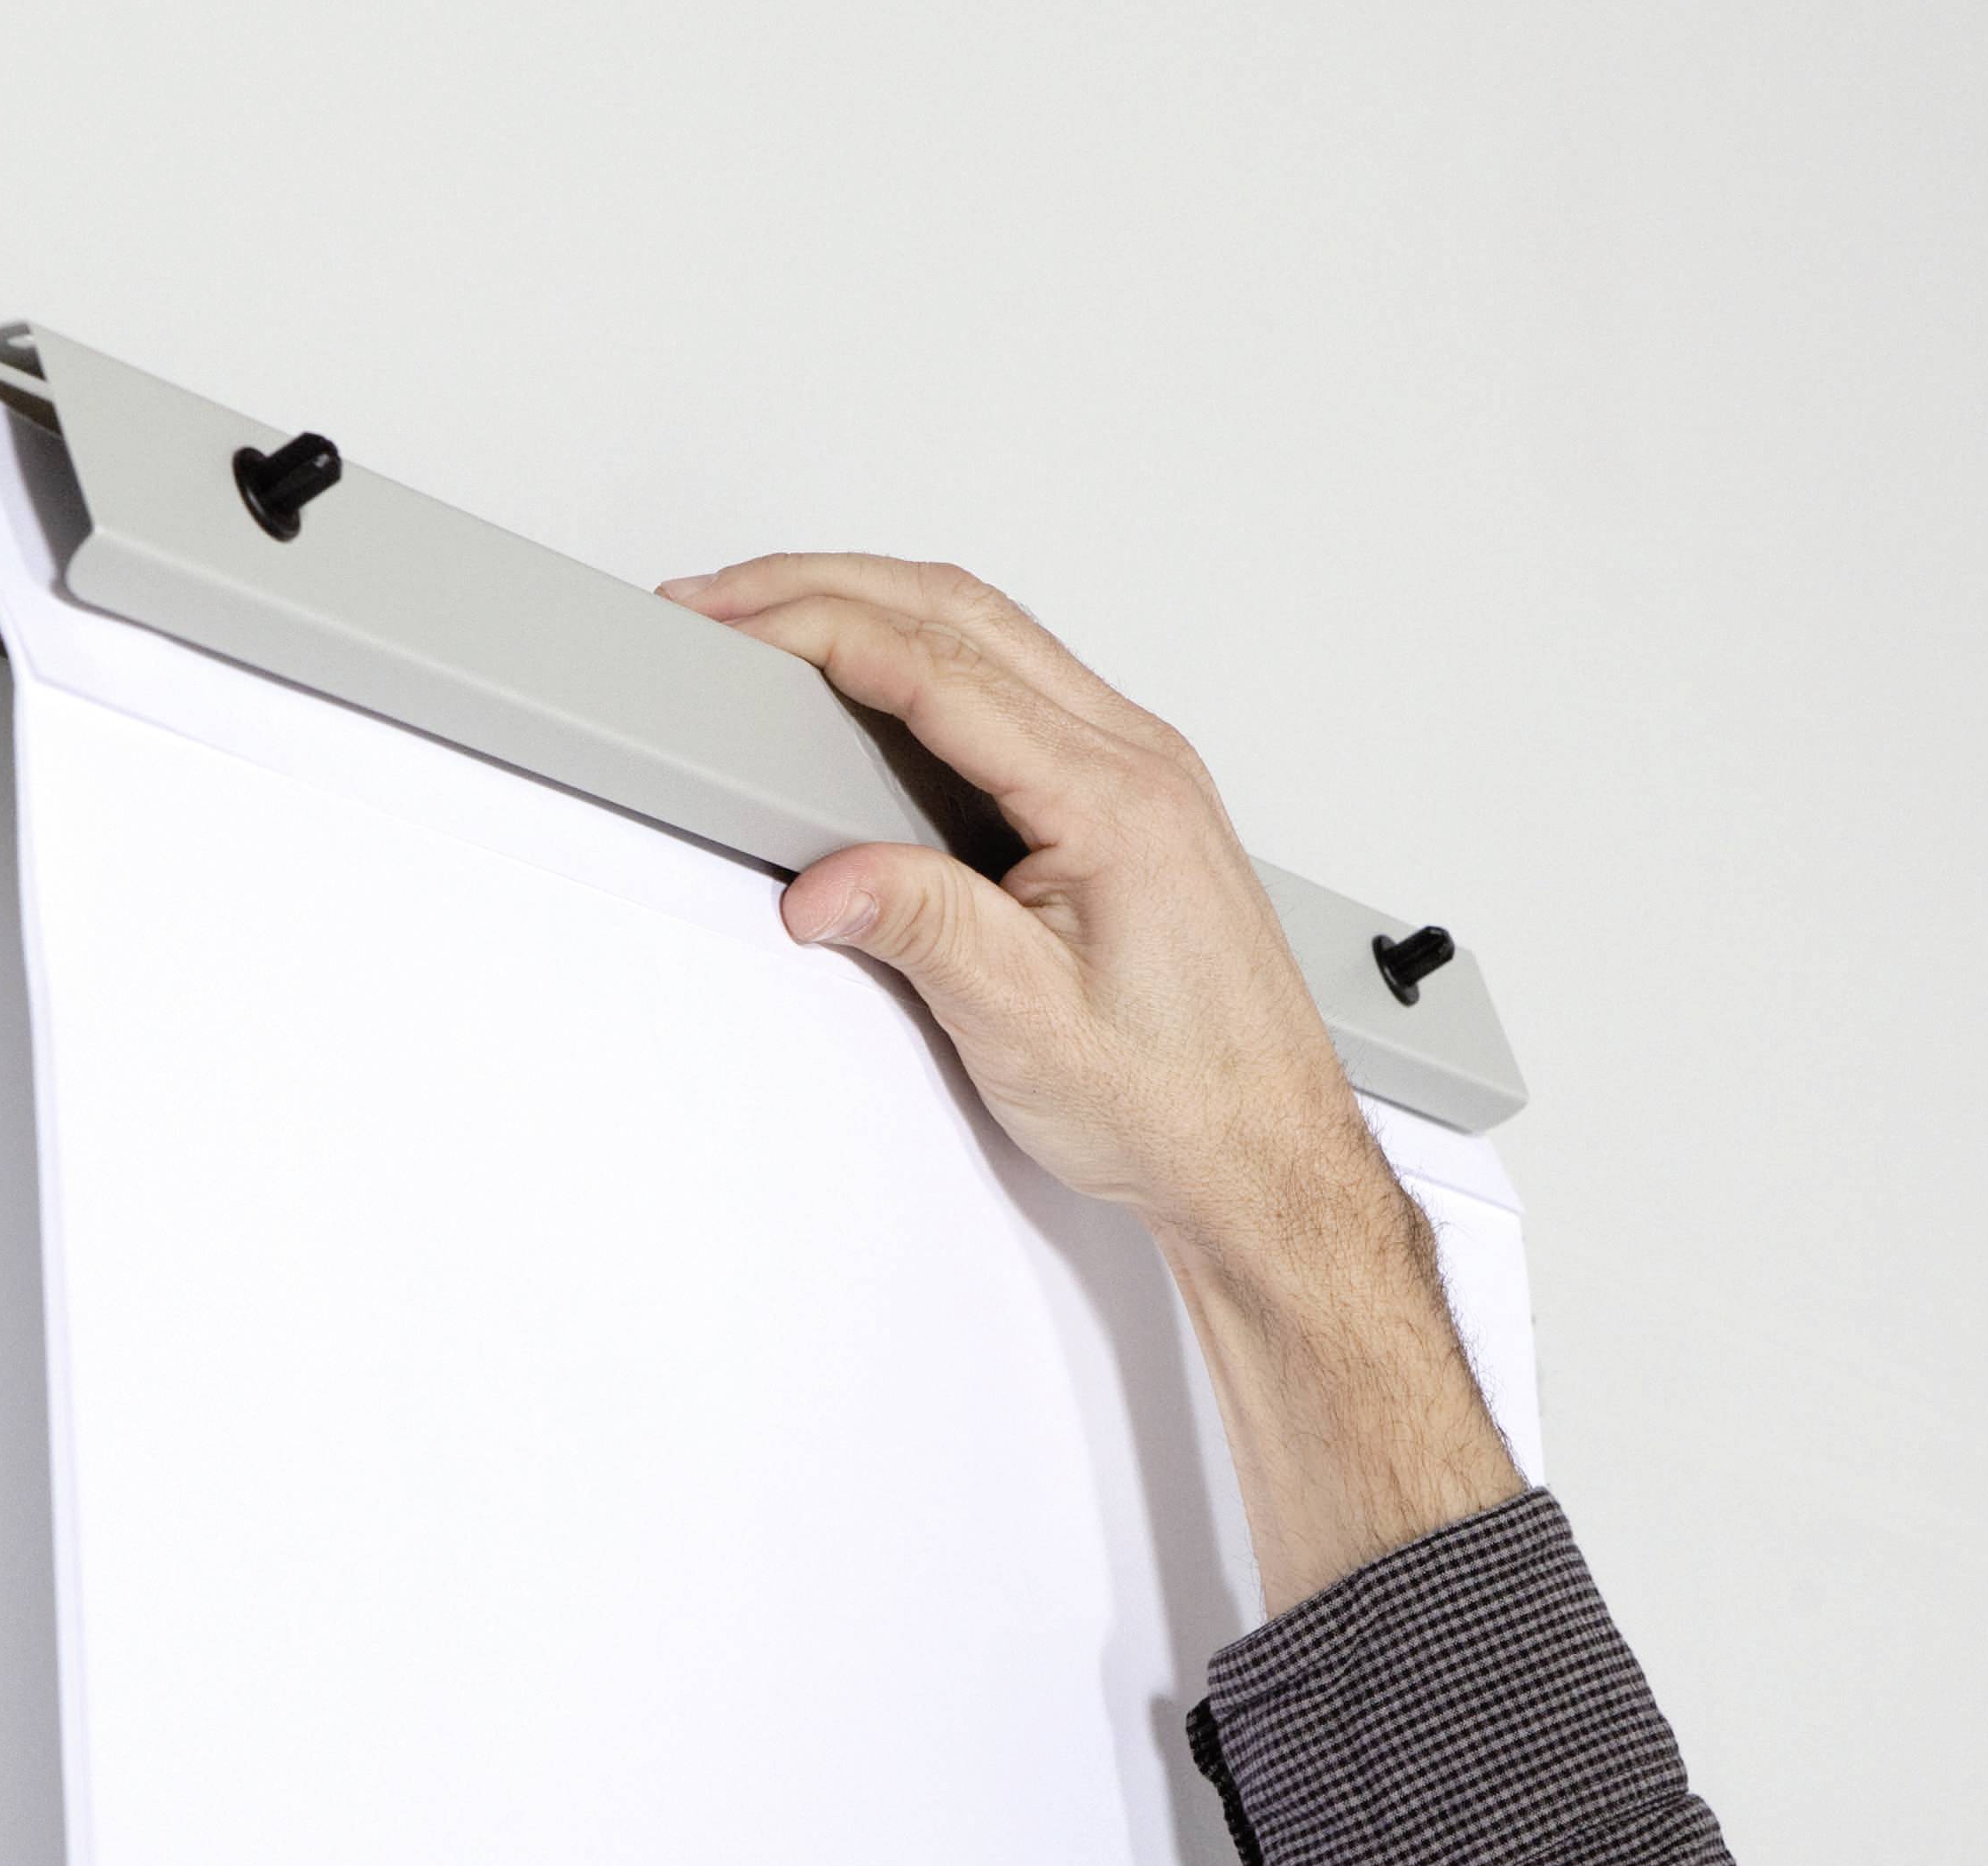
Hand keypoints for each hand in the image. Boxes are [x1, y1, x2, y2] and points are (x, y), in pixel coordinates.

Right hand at [659, 553, 1388, 1268]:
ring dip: (874, 605)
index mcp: (1116, 801)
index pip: (940, 667)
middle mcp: (1139, 762)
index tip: (732, 625)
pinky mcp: (1131, 795)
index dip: (818, 629)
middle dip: (824, 586)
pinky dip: (926, 652)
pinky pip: (1018, 680)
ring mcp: (1142, 770)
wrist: (1266, 1156)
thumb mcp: (1027, 1025)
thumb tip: (822, 882)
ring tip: (771, 619)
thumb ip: (923, 930)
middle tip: (720, 601)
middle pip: (960, 611)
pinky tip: (873, 676)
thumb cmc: (1181, 1100)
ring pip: (991, 631)